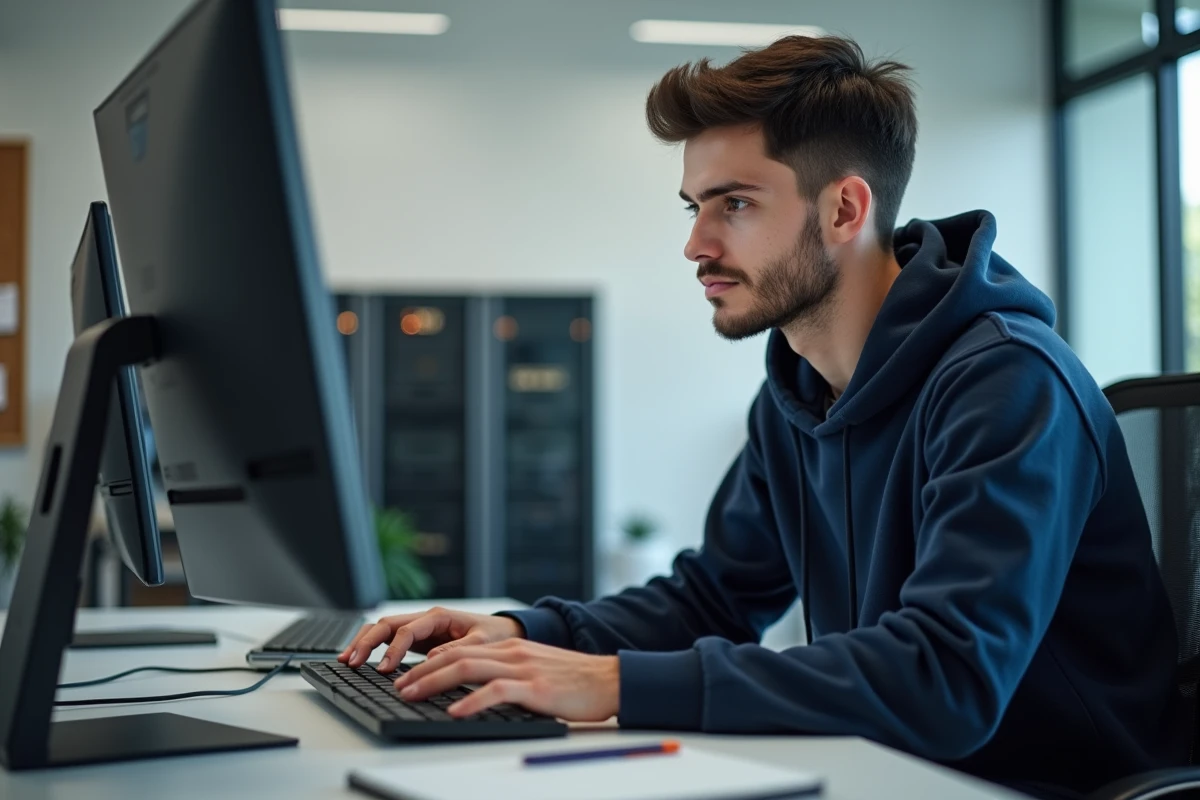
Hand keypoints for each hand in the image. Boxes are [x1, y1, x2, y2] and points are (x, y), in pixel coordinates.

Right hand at [337, 607, 524, 672]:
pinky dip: (371, 646)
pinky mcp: (417, 638)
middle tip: (351, 662)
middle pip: (386, 624)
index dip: (393, 649)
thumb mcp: (481, 643)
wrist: (503, 632)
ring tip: (346, 660)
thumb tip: (430, 659)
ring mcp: (419, 627)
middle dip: (367, 642)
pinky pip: (388, 639)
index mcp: (439, 616)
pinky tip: (358, 660)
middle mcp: (425, 619)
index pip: (407, 630)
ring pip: (382, 628)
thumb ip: (457, 650)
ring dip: (363, 641)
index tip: (384, 669)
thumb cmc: (494, 635)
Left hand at [394, 639, 619, 721]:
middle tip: (399, 686)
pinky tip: (454, 712)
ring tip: (411, 694)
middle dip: (422, 671)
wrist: (609, 679)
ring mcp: (523, 668)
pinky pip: (496, 691)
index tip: (409, 676)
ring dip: (434, 682)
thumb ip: (506, 674)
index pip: (460, 649)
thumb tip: (473, 691)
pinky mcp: (535, 688)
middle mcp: (512, 653)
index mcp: (510, 648)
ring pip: (468, 669)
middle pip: (457, 655)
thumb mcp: (534, 670)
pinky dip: (471, 702)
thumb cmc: (573, 681)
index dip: (430, 662)